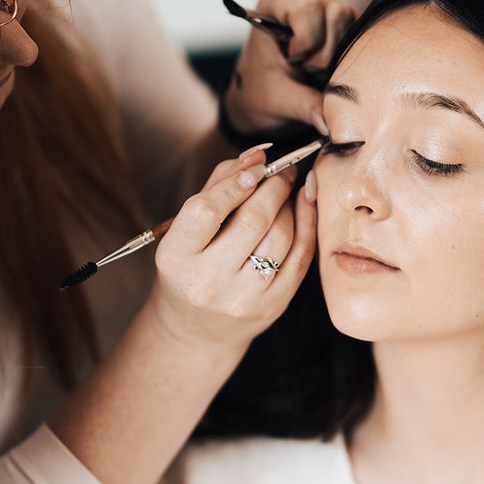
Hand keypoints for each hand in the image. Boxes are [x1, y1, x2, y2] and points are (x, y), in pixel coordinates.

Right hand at [150, 146, 316, 350]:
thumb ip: (219, 184)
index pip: (207, 211)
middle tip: (283, 170)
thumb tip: (259, 154)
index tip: (256, 167)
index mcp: (176, 257)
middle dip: (274, 187)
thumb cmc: (192, 264)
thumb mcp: (188, 227)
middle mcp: (207, 282)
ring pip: (281, 237)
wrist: (198, 329)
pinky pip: (301, 256)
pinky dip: (307, 223)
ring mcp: (242, 299)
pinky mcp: (273, 306)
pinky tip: (305, 203)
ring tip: (287, 190)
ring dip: (290, 204)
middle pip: (252, 221)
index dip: (234, 183)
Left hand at [224, 0, 358, 133]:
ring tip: (316, 72)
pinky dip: (351, 59)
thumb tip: (332, 123)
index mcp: (275, 5)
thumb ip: (305, 106)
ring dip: (338, 58)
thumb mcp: (280, 101)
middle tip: (306, 71)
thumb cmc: (262, 92)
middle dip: (324, 53)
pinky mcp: (348, 25)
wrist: (267, 97)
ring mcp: (329, 8)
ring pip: (353, 25)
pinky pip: (363, 36)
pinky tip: (332, 70)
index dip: (305, 38)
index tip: (292, 59)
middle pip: (335, 13)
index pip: (305, 4)